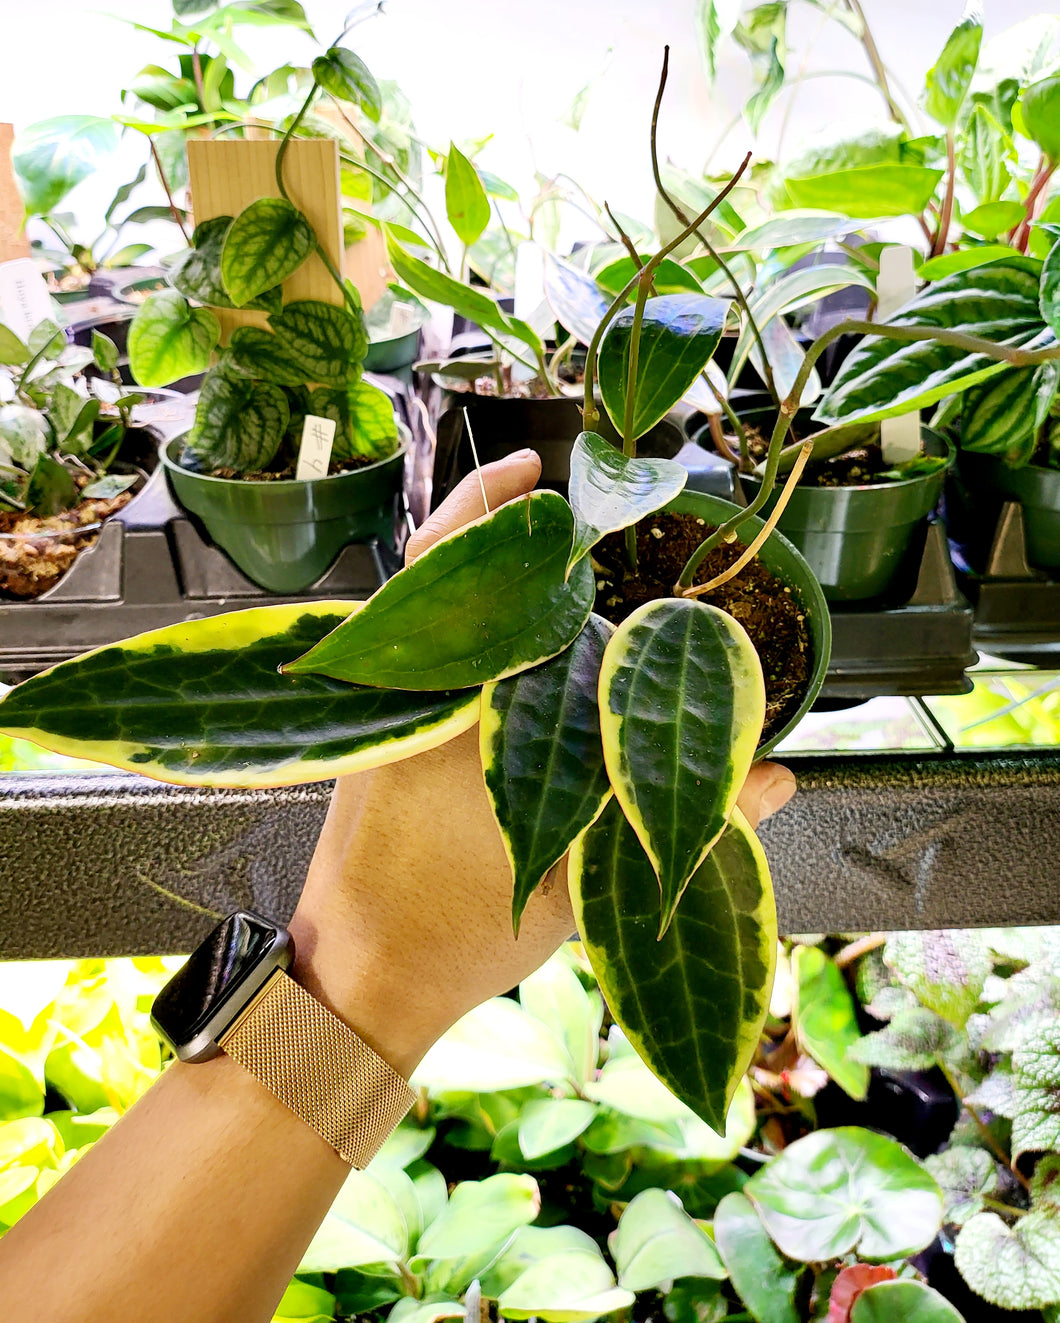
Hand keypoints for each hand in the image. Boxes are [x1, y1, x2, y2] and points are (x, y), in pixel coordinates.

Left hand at [289, 451, 795, 1077]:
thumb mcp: (585, 881)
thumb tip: (775, 776)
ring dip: (485, 575)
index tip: (534, 469)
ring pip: (431, 614)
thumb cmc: (460, 931)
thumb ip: (686, 821)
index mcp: (452, 705)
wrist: (365, 977)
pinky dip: (468, 629)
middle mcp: (413, 691)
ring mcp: (391, 713)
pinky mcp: (382, 737)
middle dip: (505, 533)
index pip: (456, 570)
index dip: (491, 507)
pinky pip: (424, 656)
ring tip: (553, 551)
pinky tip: (518, 635)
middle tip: (579, 509)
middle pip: (444, 576)